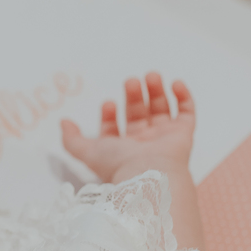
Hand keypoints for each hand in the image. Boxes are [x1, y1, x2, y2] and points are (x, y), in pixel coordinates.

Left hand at [61, 73, 195, 183]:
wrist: (150, 174)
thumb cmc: (119, 165)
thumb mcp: (88, 152)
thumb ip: (72, 140)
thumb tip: (63, 123)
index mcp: (122, 151)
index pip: (115, 128)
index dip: (109, 115)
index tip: (107, 103)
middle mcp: (144, 144)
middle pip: (139, 114)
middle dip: (133, 96)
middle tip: (131, 81)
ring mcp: (165, 139)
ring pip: (161, 109)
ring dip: (156, 91)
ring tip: (151, 76)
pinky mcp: (184, 134)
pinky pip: (187, 113)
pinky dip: (183, 96)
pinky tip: (174, 83)